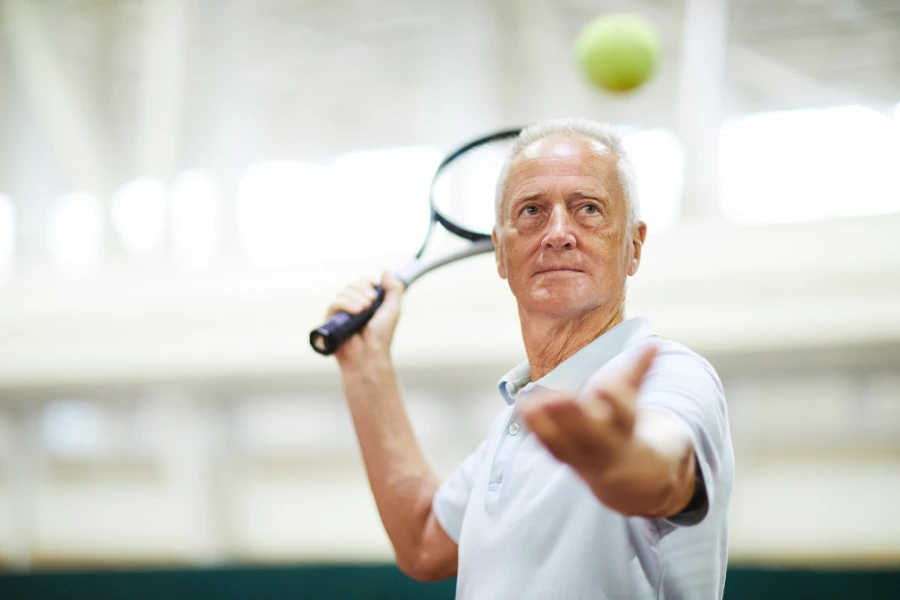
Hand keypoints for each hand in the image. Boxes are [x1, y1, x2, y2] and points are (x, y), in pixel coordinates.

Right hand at [325, 271, 405, 366]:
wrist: (370, 354)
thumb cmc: (382, 335)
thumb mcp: (393, 309)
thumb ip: (394, 288)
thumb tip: (385, 270)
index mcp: (366, 302)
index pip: (361, 282)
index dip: (367, 283)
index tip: (375, 293)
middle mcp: (352, 306)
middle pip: (352, 284)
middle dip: (362, 290)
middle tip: (371, 303)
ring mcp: (341, 313)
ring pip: (343, 292)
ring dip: (355, 297)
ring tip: (364, 310)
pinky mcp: (330, 321)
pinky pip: (334, 303)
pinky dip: (345, 303)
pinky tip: (356, 311)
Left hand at [520, 345, 657, 476]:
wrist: (630, 477)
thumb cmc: (629, 427)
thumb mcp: (637, 402)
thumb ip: (640, 372)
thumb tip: (653, 343)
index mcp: (629, 430)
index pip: (624, 415)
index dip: (615, 401)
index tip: (603, 386)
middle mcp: (608, 448)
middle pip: (593, 437)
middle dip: (576, 418)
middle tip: (559, 396)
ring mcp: (585, 458)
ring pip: (567, 447)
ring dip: (548, 426)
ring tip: (531, 403)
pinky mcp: (566, 460)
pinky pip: (549, 448)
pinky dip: (535, 431)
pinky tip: (523, 409)